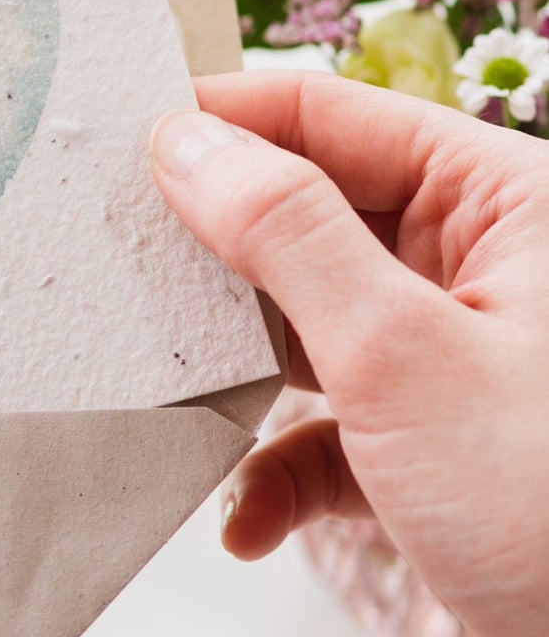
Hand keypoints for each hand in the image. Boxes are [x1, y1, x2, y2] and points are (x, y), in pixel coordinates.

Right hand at [152, 71, 548, 636]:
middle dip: (222, 254)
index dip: (228, 121)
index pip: (338, 118)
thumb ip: (284, 235)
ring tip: (180, 392)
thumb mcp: (397, 353)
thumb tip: (189, 147)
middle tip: (129, 265)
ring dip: (243, 370)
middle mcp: (485, 269)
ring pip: (309, 323)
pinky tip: (250, 517)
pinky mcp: (433, 445)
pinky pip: (328, 427)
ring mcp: (456, 358)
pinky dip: (281, 469)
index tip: (126, 136)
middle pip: (313, 216)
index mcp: (510, 205)